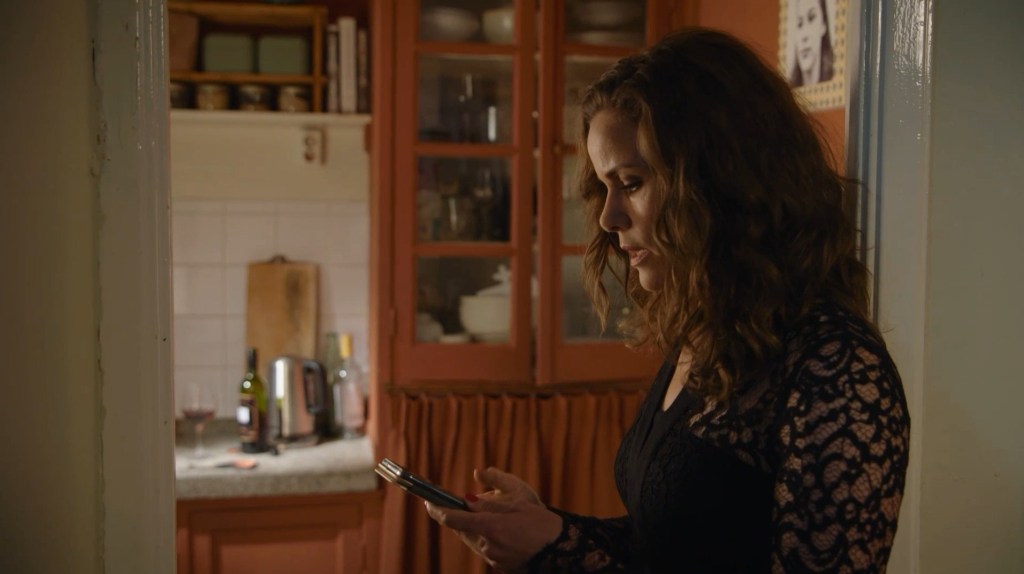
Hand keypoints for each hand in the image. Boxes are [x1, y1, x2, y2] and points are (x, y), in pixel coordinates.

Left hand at [424, 467, 562, 572]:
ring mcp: (493, 558)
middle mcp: (488, 545)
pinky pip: (485, 548)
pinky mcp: (499, 565)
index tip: (429, 502)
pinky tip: (505, 531)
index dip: (438, 510)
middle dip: (461, 517)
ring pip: (473, 539)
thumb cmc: (541, 521)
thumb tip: (467, 498)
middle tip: (469, 505)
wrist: (562, 550)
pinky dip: (487, 537)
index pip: (454, 519)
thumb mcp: (519, 499)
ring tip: (498, 517)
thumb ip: (491, 496)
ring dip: (476, 527)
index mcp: (491, 526)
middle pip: (462, 530)